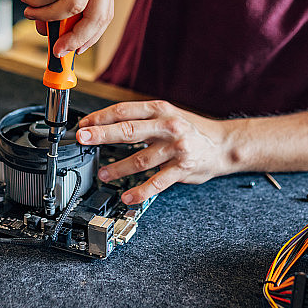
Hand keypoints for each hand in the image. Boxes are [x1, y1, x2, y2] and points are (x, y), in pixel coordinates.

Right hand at [8, 0, 113, 54]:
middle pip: (96, 16)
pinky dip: (36, 0)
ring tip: (30, 11)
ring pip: (72, 6)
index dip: (90, 36)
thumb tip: (46, 29)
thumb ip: (52, 0)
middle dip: (76, 39)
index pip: (104, 13)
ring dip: (47, 16)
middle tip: (57, 50)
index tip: (73, 51)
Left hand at [75, 101, 235, 204]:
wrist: (224, 144)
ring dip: (118, 168)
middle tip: (83, 140)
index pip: (125, 111)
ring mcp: (176, 149)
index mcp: (161, 110)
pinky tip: (128, 196)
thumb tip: (107, 125)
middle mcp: (168, 127)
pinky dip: (140, 191)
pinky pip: (157, 182)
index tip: (83, 125)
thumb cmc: (192, 130)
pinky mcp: (183, 169)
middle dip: (102, 135)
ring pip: (141, 160)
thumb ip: (142, 119)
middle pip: (129, 131)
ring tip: (104, 175)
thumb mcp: (168, 115)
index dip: (101, 118)